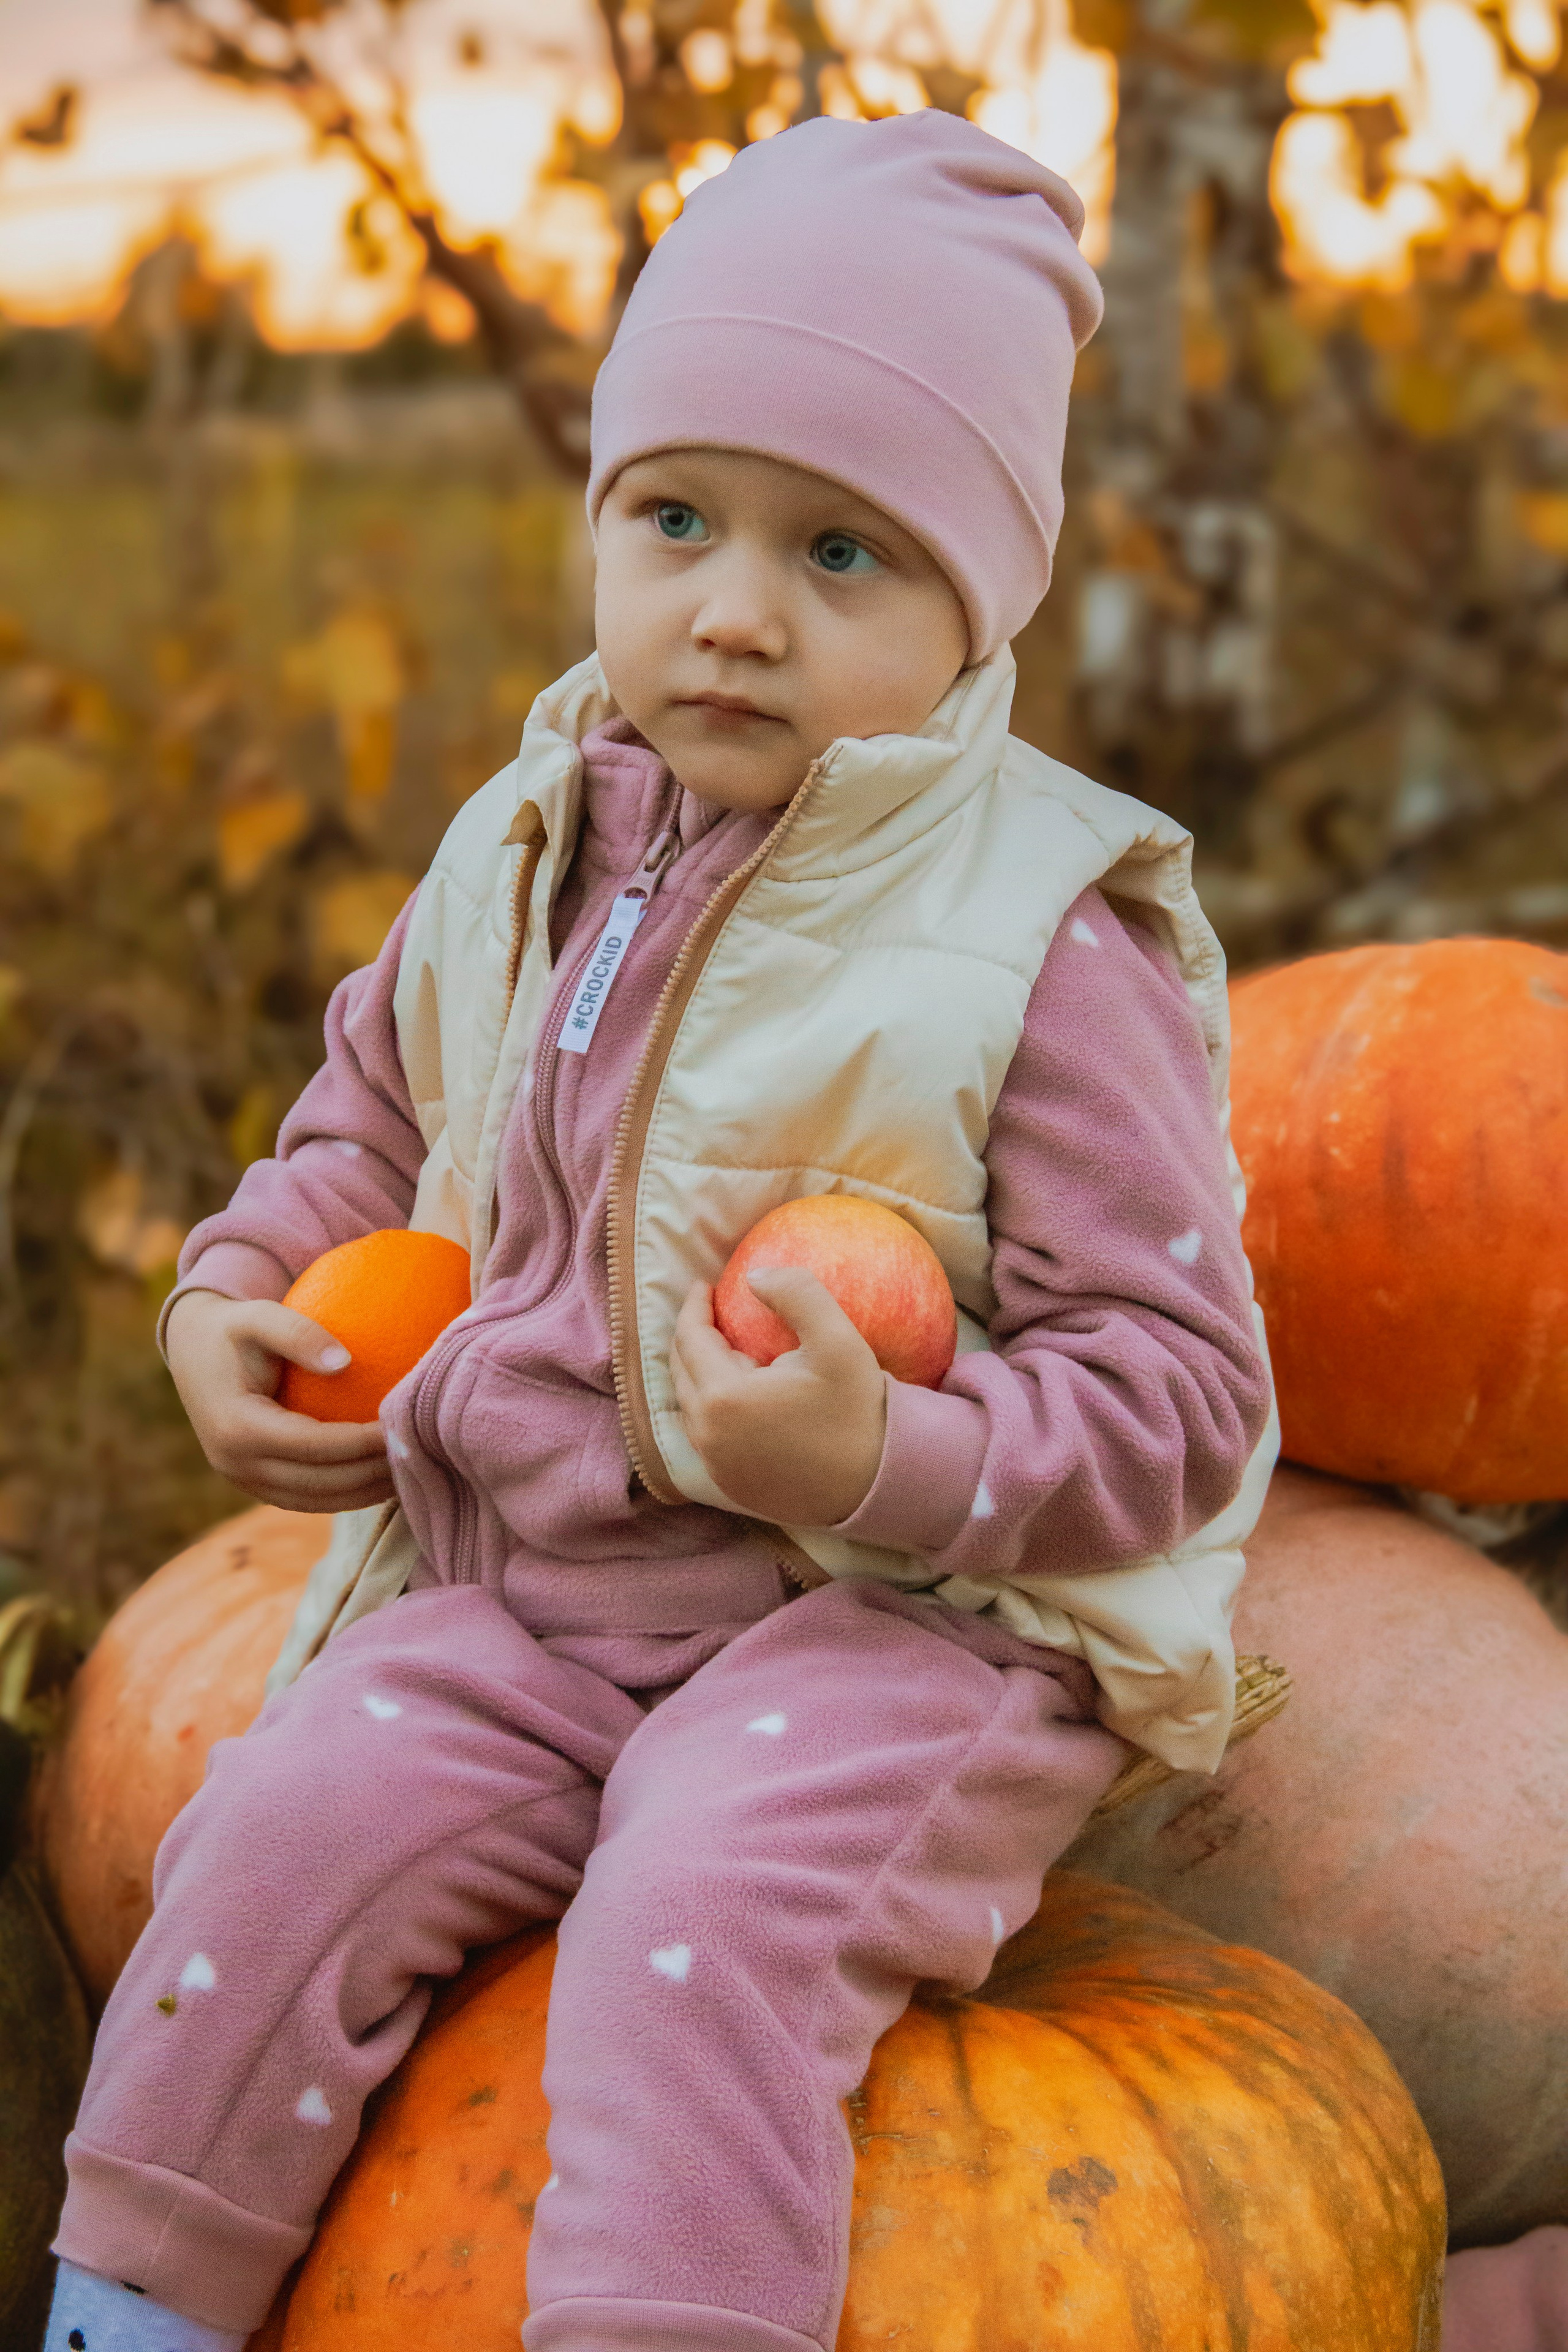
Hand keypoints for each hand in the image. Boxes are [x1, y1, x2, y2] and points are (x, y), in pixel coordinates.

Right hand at [165, 1289, 394, 1513]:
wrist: (193, 1352)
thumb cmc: (233, 1328)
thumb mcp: (259, 1316)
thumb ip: (298, 1332)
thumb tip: (345, 1361)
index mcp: (236, 1427)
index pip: (313, 1445)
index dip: (361, 1443)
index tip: (402, 1429)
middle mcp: (235, 1464)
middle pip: (318, 1483)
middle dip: (371, 1474)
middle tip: (417, 1454)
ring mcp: (243, 1480)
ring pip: (315, 1501)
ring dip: (364, 1492)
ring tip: (408, 1472)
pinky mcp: (255, 1484)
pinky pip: (306, 1499)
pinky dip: (346, 1495)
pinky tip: (382, 1477)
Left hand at [671, 1269, 886, 1526]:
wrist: (879, 1484)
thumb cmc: (858, 1411)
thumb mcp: (838, 1341)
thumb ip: (796, 1294)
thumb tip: (753, 1276)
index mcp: (722, 1398)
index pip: (690, 1339)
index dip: (694, 1306)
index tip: (706, 1285)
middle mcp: (707, 1436)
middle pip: (681, 1371)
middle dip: (691, 1336)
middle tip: (712, 1313)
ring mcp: (715, 1465)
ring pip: (690, 1405)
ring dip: (699, 1372)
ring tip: (723, 1349)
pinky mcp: (730, 1485)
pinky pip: (706, 1436)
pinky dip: (711, 1408)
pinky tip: (738, 1395)